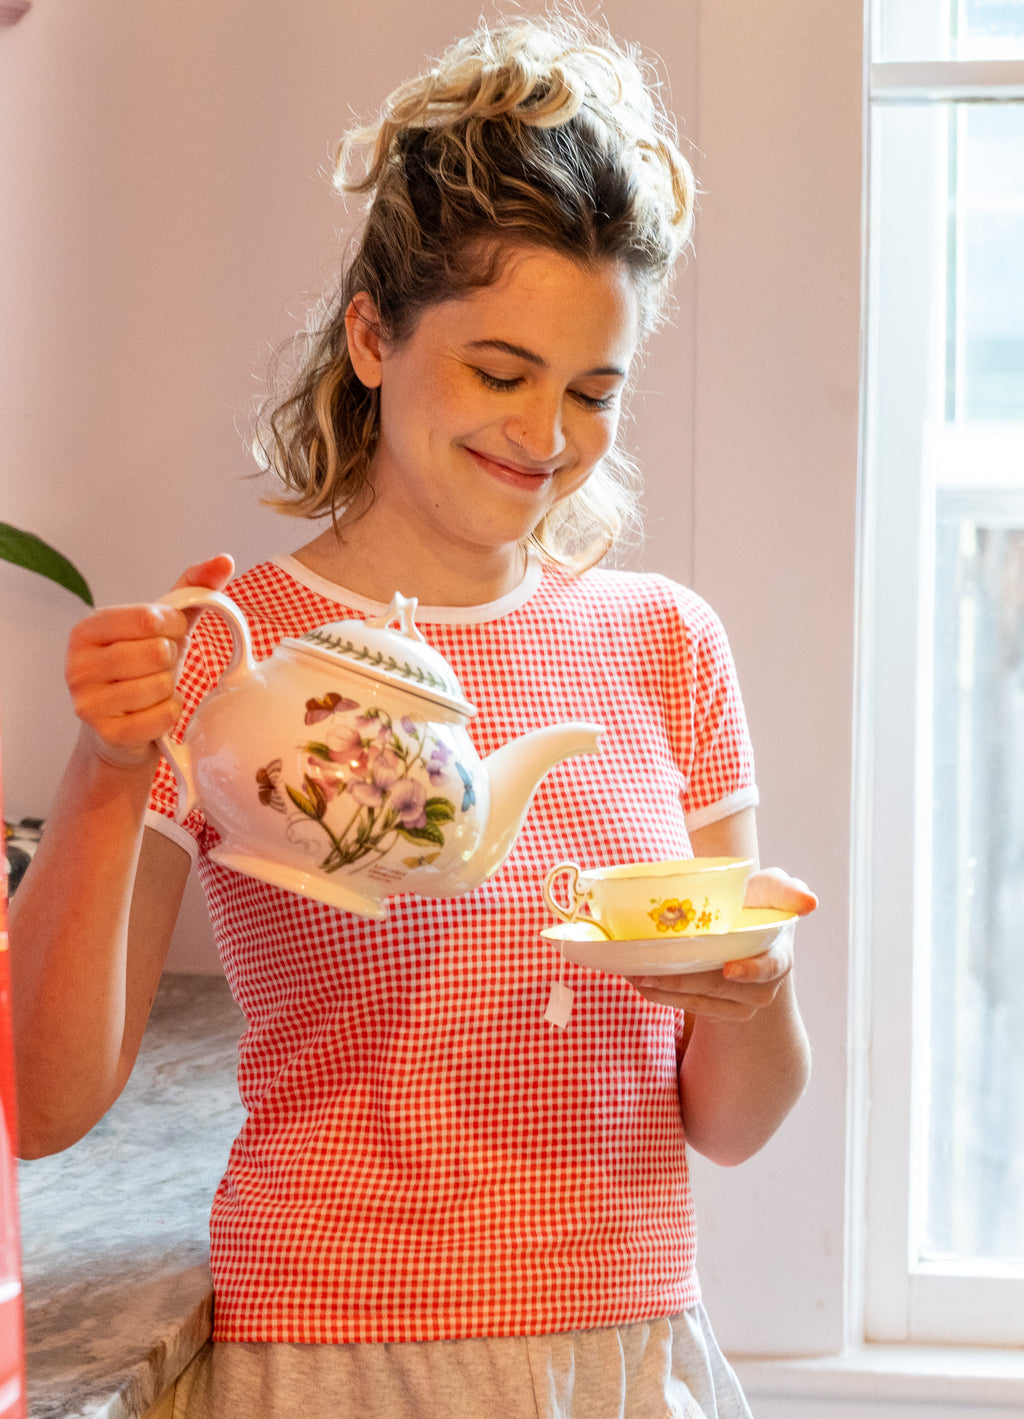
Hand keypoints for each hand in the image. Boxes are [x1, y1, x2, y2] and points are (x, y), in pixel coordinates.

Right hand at [66, 555, 234, 767]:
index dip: (173, 627)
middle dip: (171, 660)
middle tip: (159, 668)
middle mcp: (77, 664)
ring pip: (160, 686)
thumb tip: (225, 560)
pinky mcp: (107, 734)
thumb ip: (192, 590)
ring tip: (154, 690)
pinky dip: (170, 713)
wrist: (122, 730)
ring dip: (170, 689)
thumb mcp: (163, 626)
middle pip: (157, 652)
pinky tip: (155, 712)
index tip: (169, 635)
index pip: (149, 618)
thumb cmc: (142, 669)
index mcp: (87, 629)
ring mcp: (88, 702)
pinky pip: (162, 716)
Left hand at [625, 866, 816, 1019]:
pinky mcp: (722, 1013)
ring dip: (665, 989)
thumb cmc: (757, 905)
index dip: (751, 971)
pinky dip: (662, 996)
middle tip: (649, 969)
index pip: (770, 967)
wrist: (745, 933)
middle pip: (719, 986)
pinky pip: (690, 1007)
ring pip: (700, 1000)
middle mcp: (764, 987)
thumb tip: (809, 901)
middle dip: (684, 979)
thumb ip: (786, 890)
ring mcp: (742, 1005)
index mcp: (779, 956)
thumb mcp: (772, 890)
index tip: (729, 969)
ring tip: (635, 974)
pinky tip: (639, 981)